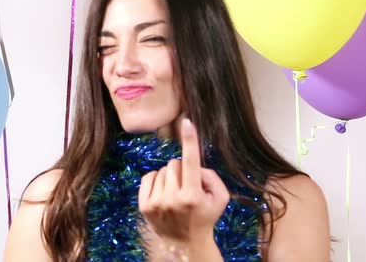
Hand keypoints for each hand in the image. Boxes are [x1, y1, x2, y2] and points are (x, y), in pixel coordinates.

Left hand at [138, 119, 230, 243]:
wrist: (186, 243)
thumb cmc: (206, 216)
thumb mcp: (221, 198)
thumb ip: (212, 176)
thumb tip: (194, 164)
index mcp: (193, 196)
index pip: (191, 161)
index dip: (190, 140)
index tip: (186, 122)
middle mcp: (172, 199)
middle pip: (174, 163)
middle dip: (183, 170)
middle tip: (189, 187)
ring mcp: (156, 203)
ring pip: (162, 170)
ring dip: (170, 176)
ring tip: (177, 193)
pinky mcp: (144, 206)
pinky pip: (149, 177)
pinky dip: (157, 180)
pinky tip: (164, 192)